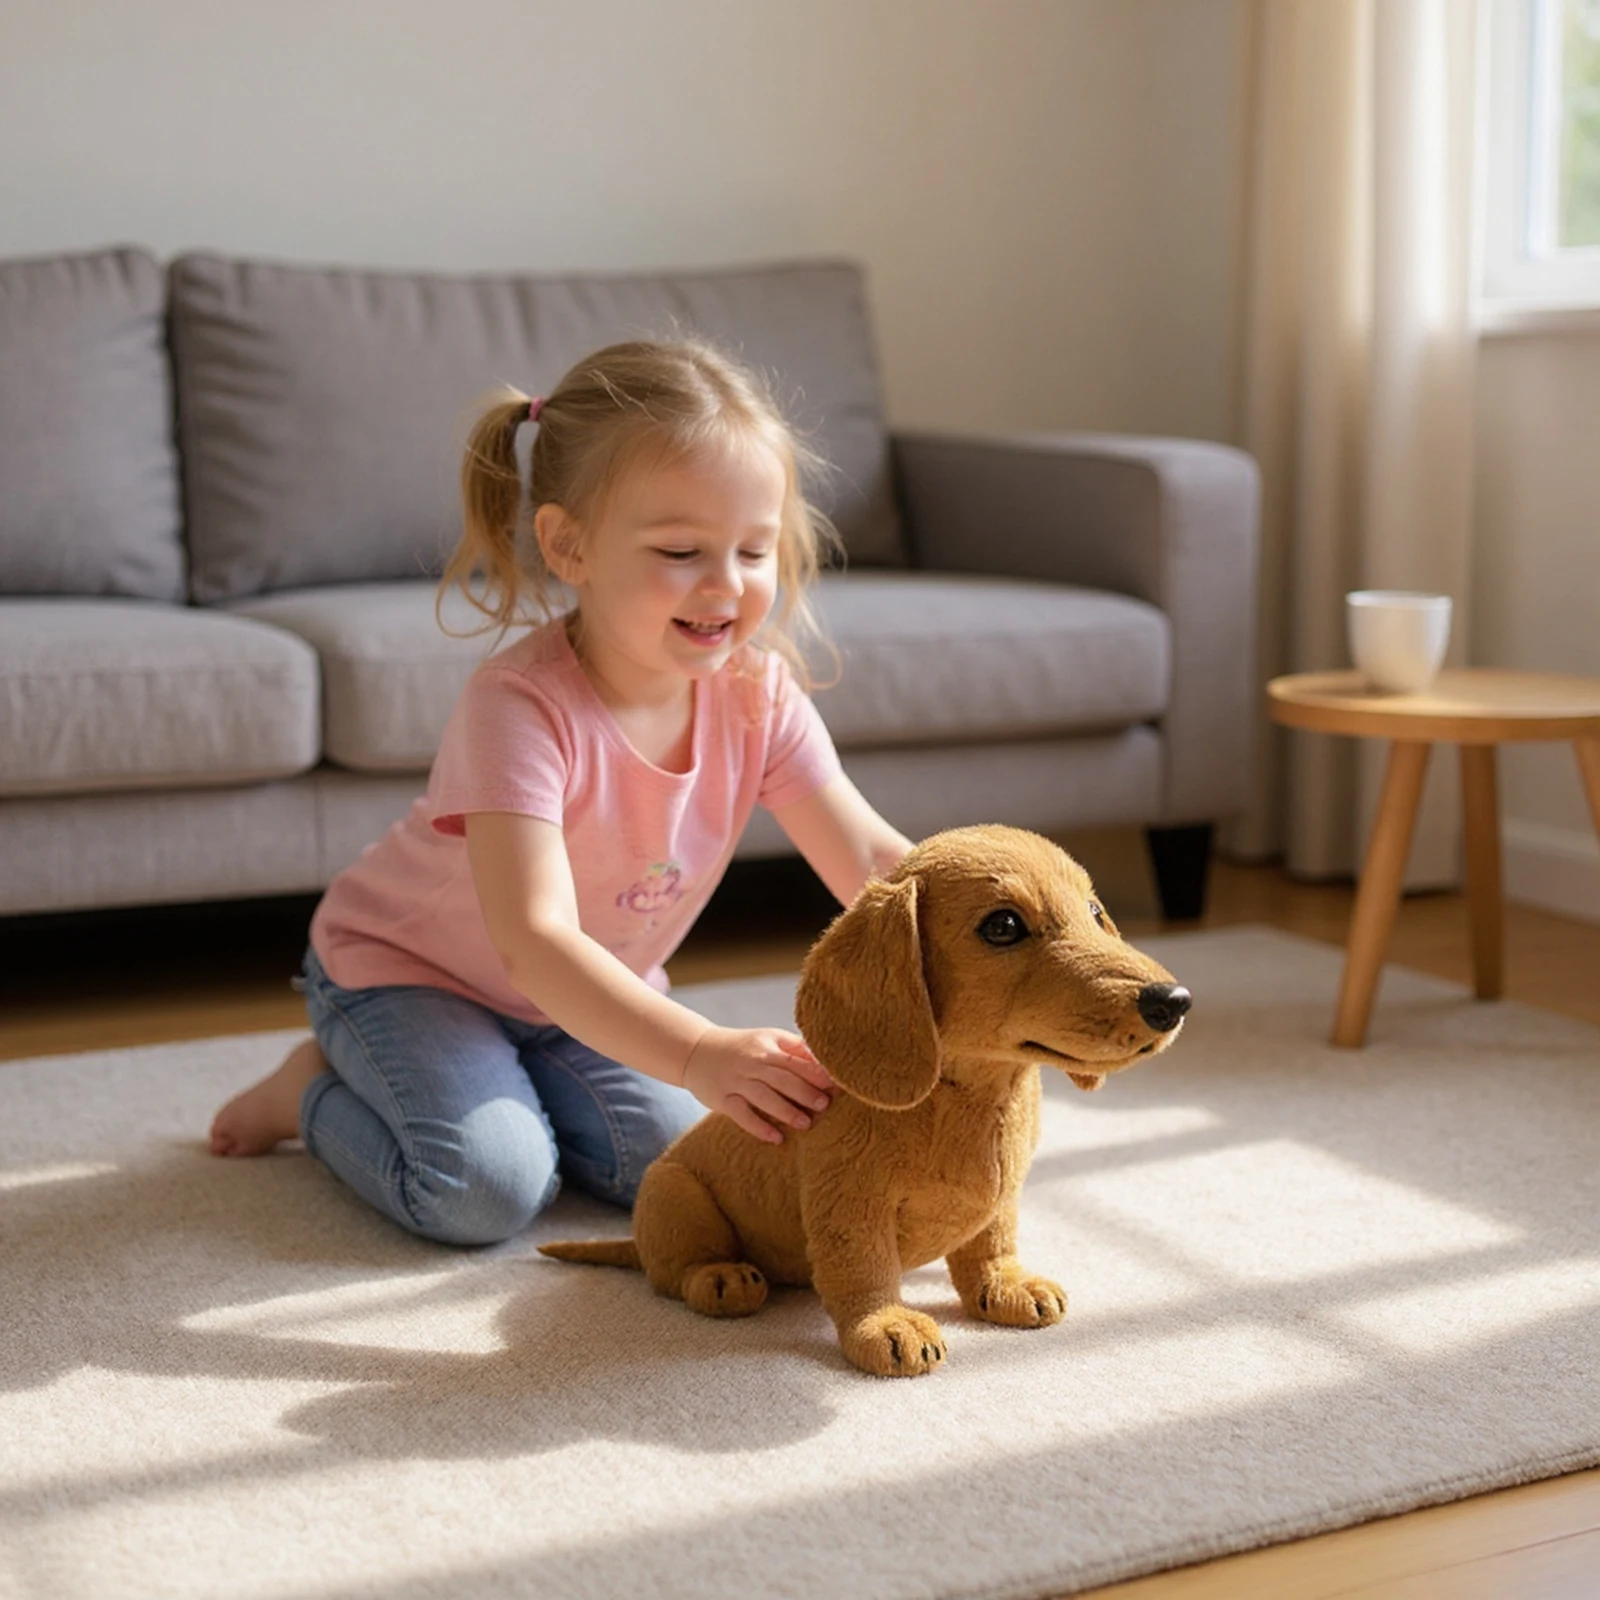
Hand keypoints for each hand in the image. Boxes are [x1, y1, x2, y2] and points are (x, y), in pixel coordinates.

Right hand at [681, 1025, 833, 1143]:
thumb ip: (794, 1050)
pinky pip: (742, 1115)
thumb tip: (827, 1065)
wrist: (696, 1050)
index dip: (817, 1072)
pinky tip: (776, 1139)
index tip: (836, 1085)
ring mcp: (736, 1081)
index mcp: (768, 1045)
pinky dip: (759, 1127)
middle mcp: (752, 1061)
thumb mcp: (767, 1040)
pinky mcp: (722, 1099)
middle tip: (824, 1105)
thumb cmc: (743, 1048)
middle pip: (782, 1077)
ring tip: (805, 1124)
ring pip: (763, 1096)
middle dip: (805, 1091)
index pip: (796, 1058)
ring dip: (785, 1110)